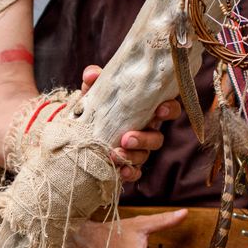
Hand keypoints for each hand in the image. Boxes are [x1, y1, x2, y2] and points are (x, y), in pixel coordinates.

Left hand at [79, 67, 173, 182]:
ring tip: (116, 154)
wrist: (78, 127)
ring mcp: (138, 149)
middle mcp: (146, 130)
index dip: (169, 110)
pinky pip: (135, 172)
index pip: (167, 109)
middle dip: (145, 139)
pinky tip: (120, 172)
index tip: (160, 110)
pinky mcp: (126, 164)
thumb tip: (92, 74)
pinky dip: (129, 173)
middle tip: (127, 138)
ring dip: (133, 156)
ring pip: (146, 156)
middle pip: (157, 138)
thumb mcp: (95, 89)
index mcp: (145, 110)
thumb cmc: (95, 104)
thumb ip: (94, 80)